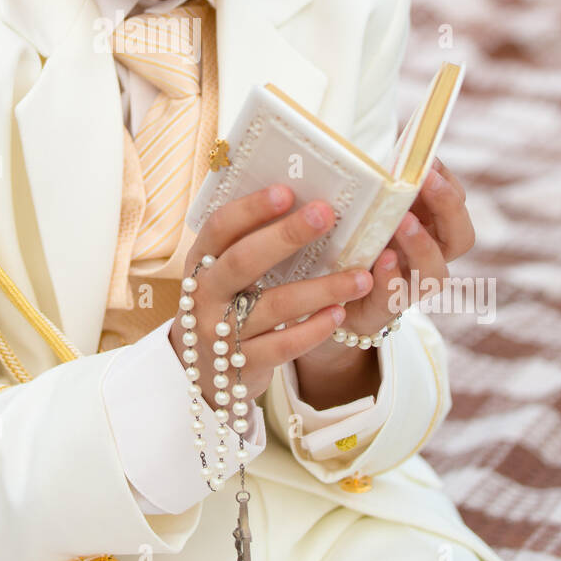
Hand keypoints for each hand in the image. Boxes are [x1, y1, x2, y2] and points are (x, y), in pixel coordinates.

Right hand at [169, 186, 373, 409]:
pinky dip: (313, 330)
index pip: (219, 227)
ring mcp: (220, 332)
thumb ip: (247, 244)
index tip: (286, 190)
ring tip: (360, 278)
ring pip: (273, 306)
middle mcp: (205, 294)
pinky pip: (282, 346)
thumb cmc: (224, 304)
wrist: (202, 370)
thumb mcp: (221, 273)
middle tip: (325, 215)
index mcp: (201, 262)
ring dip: (320, 289)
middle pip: (243, 261)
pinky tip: (338, 315)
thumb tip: (302, 202)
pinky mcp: (242, 364)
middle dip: (286, 236)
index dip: (250, 208)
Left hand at [292, 156, 475, 401]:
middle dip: (448, 206)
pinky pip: (393, 300)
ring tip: (404, 222)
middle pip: (459, 237)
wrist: (317, 307)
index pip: (455, 204)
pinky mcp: (378, 314)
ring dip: (422, 244)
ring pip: (435, 273)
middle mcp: (425, 261)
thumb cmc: (341, 247)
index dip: (448, 181)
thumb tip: (363, 147)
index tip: (429, 159)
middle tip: (427, 179)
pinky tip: (380, 260)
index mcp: (426, 231)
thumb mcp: (358, 214)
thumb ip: (369, 189)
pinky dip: (390, 280)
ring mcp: (407, 291)